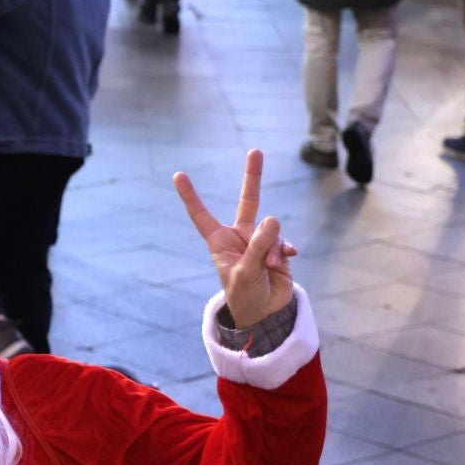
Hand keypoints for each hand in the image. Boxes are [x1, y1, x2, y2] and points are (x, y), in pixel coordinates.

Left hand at [172, 150, 298, 326]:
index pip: (201, 215)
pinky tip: (286, 260)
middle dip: (252, 176)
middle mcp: (239, 237)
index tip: (178, 175)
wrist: (265, 313)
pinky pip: (284, 240)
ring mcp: (260, 241)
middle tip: (255, 150)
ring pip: (271, 228)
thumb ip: (258, 246)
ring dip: (272, 246)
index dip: (190, 196)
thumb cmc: (244, 296)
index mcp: (219, 241)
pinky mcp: (278, 248)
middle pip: (247, 201)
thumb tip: (273, 218)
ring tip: (268, 266)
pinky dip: (284, 250)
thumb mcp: (245, 273)